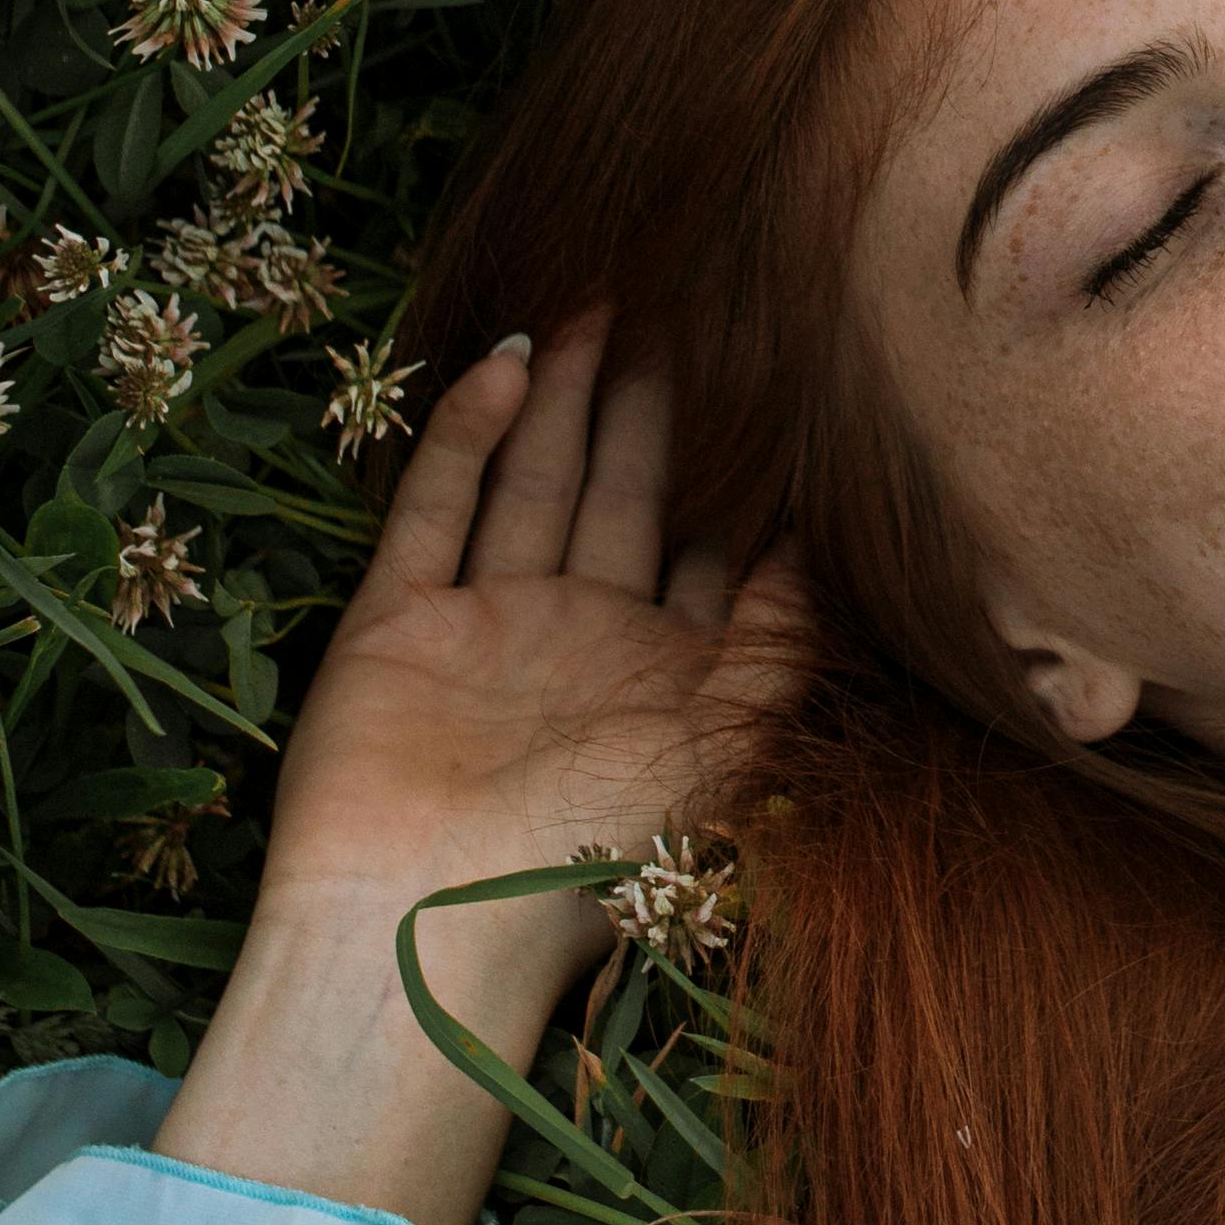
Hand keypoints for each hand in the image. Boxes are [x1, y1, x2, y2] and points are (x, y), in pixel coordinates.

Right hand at [156, 312, 809, 1224]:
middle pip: (623, 497)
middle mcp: (579, 643)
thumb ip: (780, 637)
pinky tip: (511, 360)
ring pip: (534, 485)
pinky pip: (436, 508)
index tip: (772, 367)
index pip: (710, 550)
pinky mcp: (395, 623)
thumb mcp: (726, 740)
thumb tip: (829, 534)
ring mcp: (485, 627)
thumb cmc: (598, 847)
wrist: (433, 928)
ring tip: (605, 302)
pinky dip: (468, 435)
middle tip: (685, 297)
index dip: (736, 466)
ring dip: (570, 400)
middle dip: (653, 406)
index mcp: (665, 679)